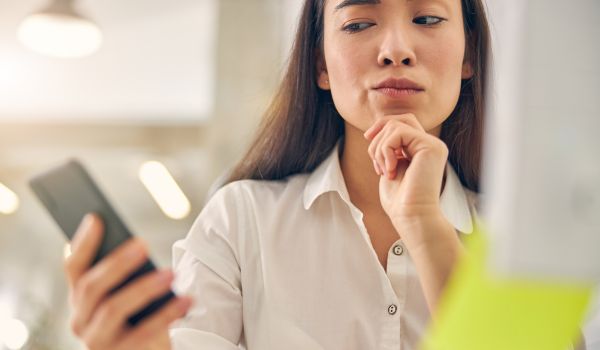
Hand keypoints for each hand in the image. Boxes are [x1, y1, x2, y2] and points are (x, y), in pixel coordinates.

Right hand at [64, 214, 192, 349]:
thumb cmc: (139, 317)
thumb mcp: (128, 294)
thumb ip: (125, 274)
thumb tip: (137, 245)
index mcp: (80, 299)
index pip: (73, 267)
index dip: (82, 242)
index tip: (97, 218)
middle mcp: (80, 320)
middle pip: (91, 287)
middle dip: (117, 263)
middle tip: (143, 244)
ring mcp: (97, 340)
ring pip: (113, 309)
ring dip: (144, 288)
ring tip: (171, 274)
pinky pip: (143, 333)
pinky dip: (167, 314)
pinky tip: (186, 300)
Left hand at [364, 114, 448, 231]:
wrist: (412, 217)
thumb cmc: (399, 200)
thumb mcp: (389, 167)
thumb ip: (388, 149)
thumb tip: (374, 132)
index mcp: (422, 150)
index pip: (402, 123)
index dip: (381, 126)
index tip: (368, 139)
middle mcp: (431, 145)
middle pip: (400, 119)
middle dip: (379, 133)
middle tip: (375, 159)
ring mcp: (433, 145)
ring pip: (395, 126)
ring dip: (379, 148)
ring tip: (383, 170)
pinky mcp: (431, 147)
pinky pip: (398, 133)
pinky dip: (386, 150)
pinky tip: (390, 171)